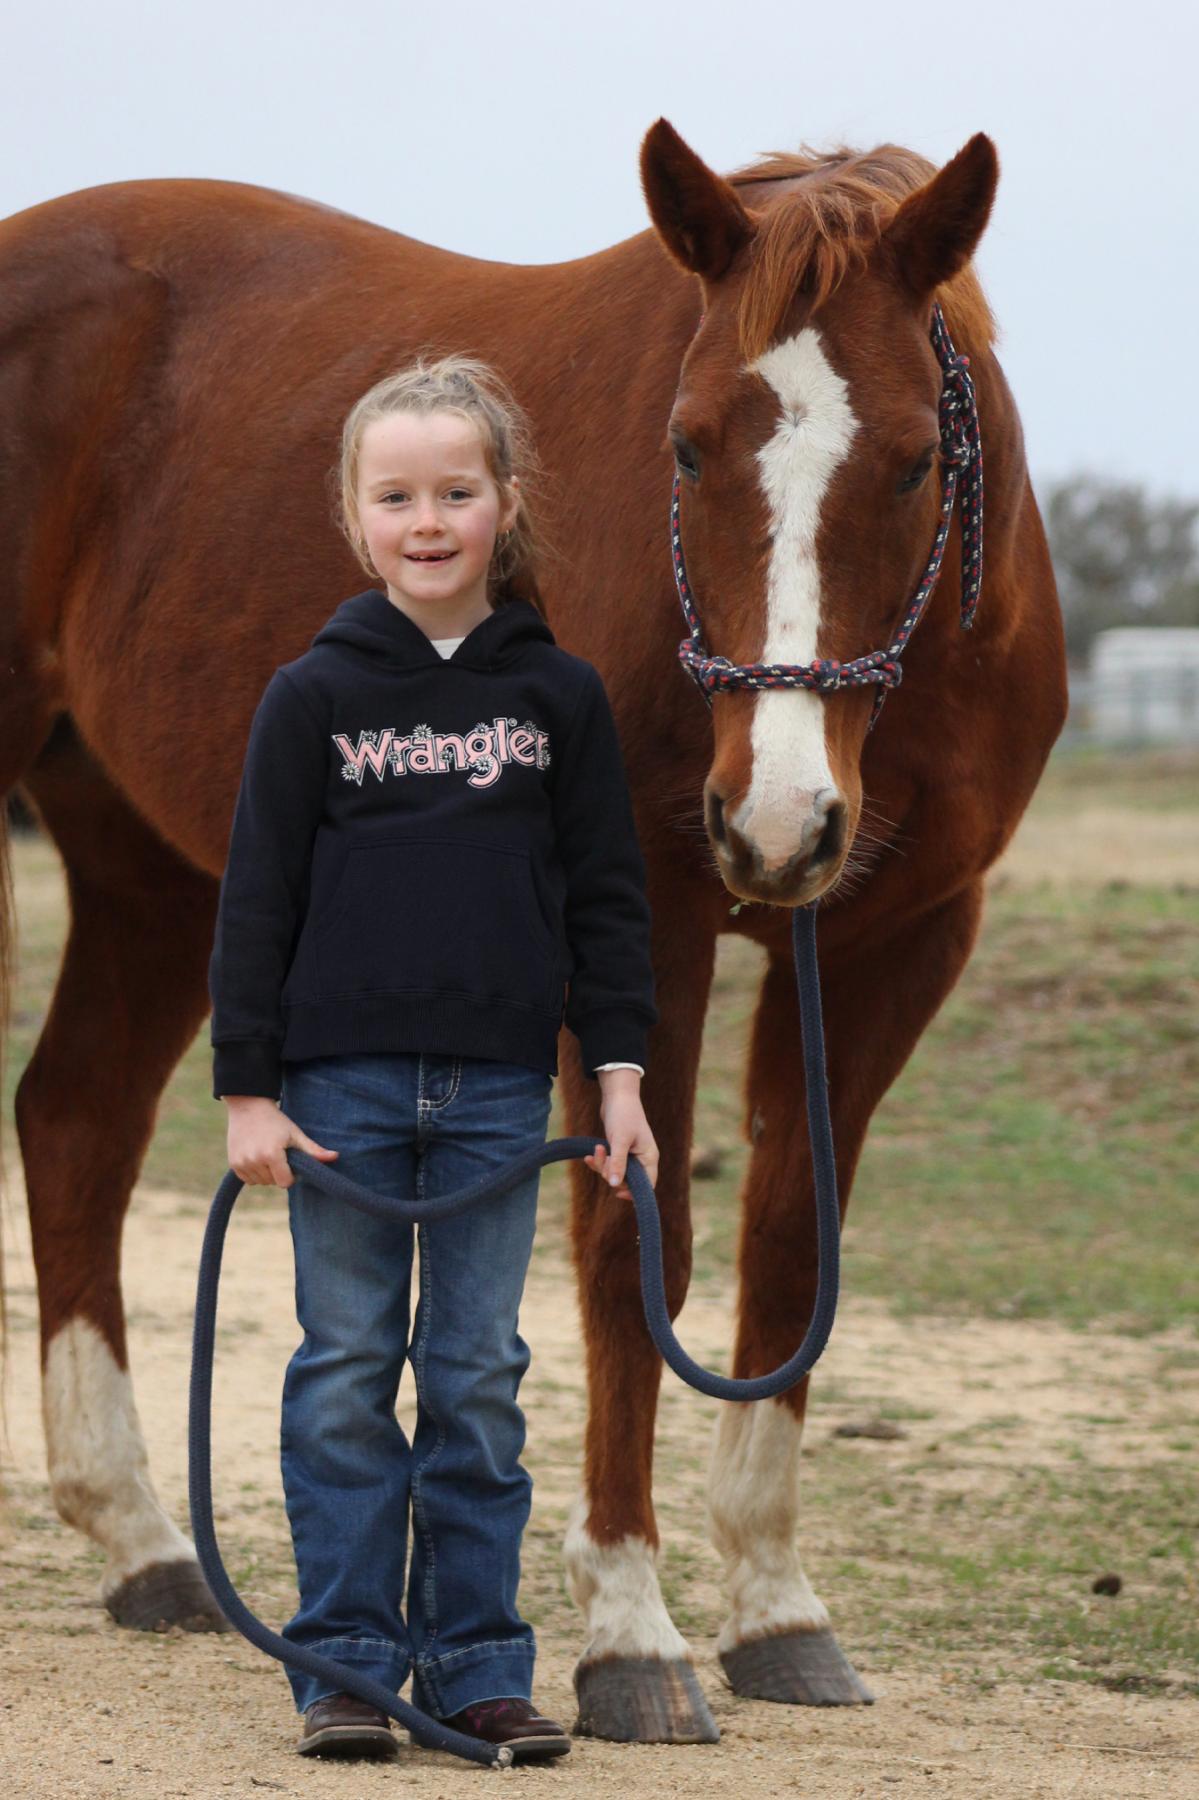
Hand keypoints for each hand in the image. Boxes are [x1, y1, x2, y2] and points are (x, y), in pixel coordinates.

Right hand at [223, 1095, 338, 1189]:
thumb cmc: (276, 1121)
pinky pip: (248, 1180)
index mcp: (271, 1155)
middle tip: (278, 1153)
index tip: (290, 1161)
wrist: (248, 1107)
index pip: (285, 1182)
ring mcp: (241, 1163)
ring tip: (266, 1153)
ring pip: (260, 1182)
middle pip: (273, 1182)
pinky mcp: (233, 1164)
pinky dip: (254, 1172)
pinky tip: (256, 1156)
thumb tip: (336, 1157)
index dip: (290, 1174)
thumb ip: (313, 1150)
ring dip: (266, 1173)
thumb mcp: (295, 1134)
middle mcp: (254, 1161)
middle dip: (278, 1172)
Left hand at [583, 1073, 657, 1200]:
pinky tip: (588, 1156)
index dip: (634, 1193)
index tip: (617, 1193)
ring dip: (602, 1165)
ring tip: (595, 1149)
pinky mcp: (619, 1149)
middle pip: (627, 1180)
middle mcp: (642, 1158)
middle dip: (610, 1173)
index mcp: (649, 1157)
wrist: (617, 1094)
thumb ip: (618, 1163)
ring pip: (615, 1171)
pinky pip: (609, 1163)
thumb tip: (615, 1186)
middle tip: (602, 1157)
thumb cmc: (623, 1114)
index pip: (647, 1185)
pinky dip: (599, 1160)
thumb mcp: (620, 1139)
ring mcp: (630, 1154)